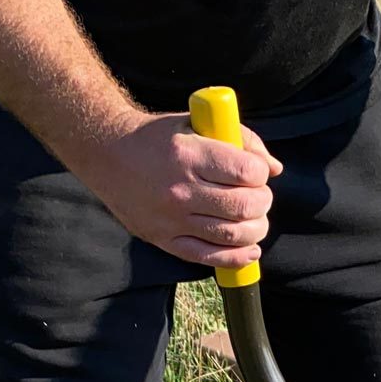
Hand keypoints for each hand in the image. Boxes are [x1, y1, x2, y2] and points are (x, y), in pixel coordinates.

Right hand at [94, 112, 281, 268]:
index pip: (245, 172)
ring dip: (255, 230)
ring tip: (256, 220)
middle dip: (262, 203)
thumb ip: (239, 139)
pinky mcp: (164, 239)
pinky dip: (236, 258)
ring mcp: (172, 218)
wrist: (107, 153)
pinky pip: (207, 256)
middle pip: (242, 206)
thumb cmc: (157, 137)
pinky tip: (250, 250)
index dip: (261, 174)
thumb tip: (273, 168)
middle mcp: (180, 189)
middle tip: (260, 198)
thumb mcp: (196, 124)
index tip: (257, 173)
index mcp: (189, 154)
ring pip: (230, 234)